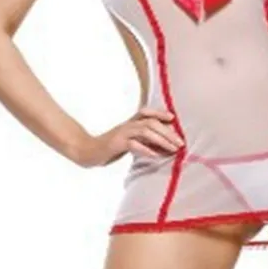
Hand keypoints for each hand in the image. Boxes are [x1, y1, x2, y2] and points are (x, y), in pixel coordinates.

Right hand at [70, 107, 185, 167]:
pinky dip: (146, 149)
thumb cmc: (109, 148)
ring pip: (145, 131)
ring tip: (173, 149)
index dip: (160, 113)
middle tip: (180, 143)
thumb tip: (162, 147)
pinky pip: (133, 144)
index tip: (173, 118)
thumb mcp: (128, 141)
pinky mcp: (116, 144)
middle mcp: (127, 125)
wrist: (87, 151)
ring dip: (162, 140)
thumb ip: (142, 141)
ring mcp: (122, 133)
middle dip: (168, 132)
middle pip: (151, 122)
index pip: (147, 113)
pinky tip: (155, 155)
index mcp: (130, 123)